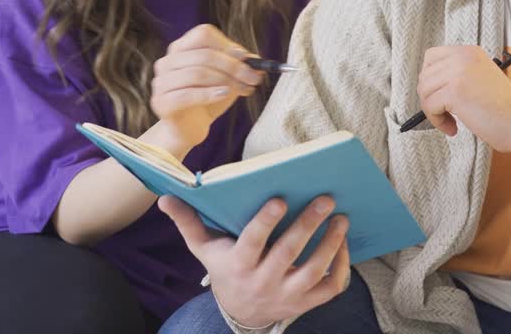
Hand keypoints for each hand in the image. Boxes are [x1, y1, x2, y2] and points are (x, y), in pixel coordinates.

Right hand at [148, 24, 264, 156]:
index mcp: (181, 48)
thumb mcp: (227, 79)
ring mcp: (161, 82)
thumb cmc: (207, 100)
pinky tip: (224, 95)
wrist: (188, 129)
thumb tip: (257, 60)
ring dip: (227, 81)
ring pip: (197, 73)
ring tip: (244, 89)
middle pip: (204, 55)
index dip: (227, 45)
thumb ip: (239, 67)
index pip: (203, 34)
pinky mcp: (162, 102)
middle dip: (234, 66)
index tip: (246, 58)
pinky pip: (187, 94)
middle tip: (253, 78)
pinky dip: (209, 94)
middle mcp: (167, 61)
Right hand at [158, 195, 350, 328]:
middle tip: (325, 199)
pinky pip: (330, 288)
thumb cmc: (225, 269)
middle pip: (288, 253)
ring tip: (341, 218)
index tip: (280, 199)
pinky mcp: (306, 303)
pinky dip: (342, 268)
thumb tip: (165, 199)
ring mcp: (287, 295)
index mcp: (239, 264)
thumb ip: (188, 222)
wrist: (241, 312)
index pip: (252, 243)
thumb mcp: (204, 249)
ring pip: (313, 271)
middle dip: (308, 225)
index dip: (265, 222)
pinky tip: (344, 244)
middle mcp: (263, 282)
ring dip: (331, 244)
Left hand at [416, 45, 510, 158]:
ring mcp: (457, 73)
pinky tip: (453, 128)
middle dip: (430, 97)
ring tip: (451, 122)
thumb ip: (459, 74)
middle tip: (445, 113)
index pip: (432, 57)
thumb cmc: (506, 109)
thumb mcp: (480, 78)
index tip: (440, 95)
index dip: (431, 79)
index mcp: (469, 52)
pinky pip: (430, 106)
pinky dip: (438, 121)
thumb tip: (432, 85)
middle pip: (425, 75)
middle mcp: (462, 57)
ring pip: (424, 91)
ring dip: (433, 111)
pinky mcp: (454, 92)